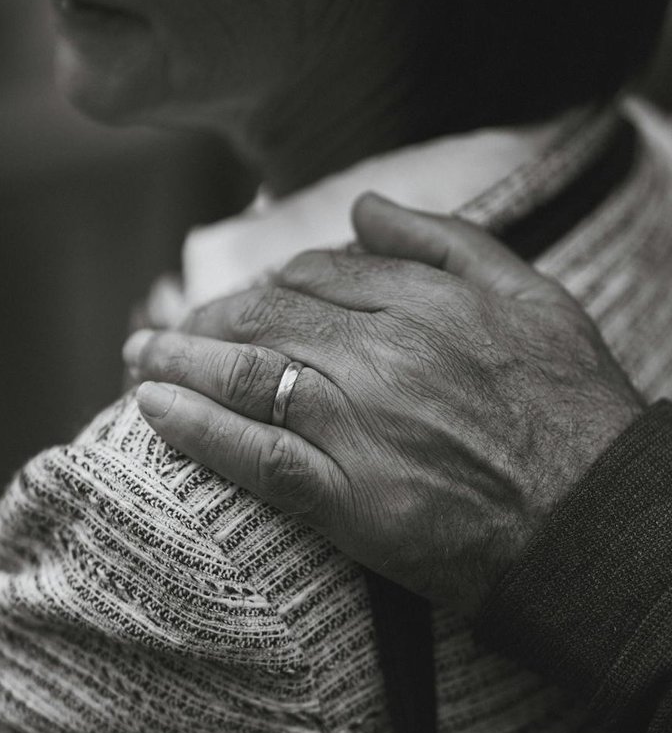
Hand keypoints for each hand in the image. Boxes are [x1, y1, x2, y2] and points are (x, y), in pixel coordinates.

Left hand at [124, 193, 643, 615]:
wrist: (594, 522)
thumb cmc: (573, 411)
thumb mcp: (535, 298)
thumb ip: (447, 244)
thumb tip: (365, 209)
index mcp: (424, 301)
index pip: (314, 276)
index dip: (268, 285)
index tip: (246, 302)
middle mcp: (382, 353)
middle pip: (266, 317)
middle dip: (207, 318)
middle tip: (170, 329)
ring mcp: (359, 424)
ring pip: (247, 374)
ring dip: (178, 361)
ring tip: (138, 357)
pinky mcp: (347, 497)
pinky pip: (253, 454)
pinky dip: (195, 428)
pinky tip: (153, 410)